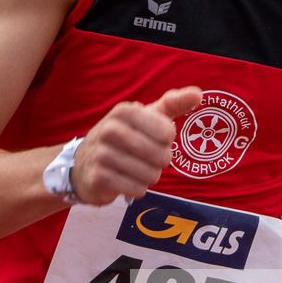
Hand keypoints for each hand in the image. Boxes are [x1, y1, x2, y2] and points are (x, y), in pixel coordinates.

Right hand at [71, 87, 200, 202]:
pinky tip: (126, 181)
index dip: (167, 141)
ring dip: (149, 176)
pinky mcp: (98, 178)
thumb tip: (198, 93)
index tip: (155, 139)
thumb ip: (172, 104)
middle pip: (161, 155)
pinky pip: (137, 189)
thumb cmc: (123, 138)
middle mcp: (109, 129)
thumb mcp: (145, 117)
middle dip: (160, 162)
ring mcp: (101, 154)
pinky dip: (138, 189)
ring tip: (136, 170)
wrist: (83, 165)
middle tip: (146, 158)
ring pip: (150, 175)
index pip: (167, 132)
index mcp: (124, 111)